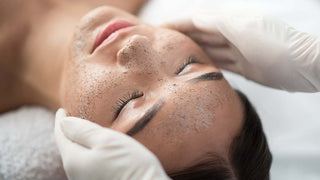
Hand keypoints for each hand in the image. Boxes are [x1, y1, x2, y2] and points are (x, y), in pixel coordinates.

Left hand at [54, 108, 169, 179]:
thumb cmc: (129, 165)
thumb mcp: (107, 140)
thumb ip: (83, 131)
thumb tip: (64, 122)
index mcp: (73, 160)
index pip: (61, 136)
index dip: (61, 121)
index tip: (62, 110)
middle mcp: (75, 174)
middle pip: (67, 148)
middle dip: (69, 132)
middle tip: (72, 118)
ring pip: (77, 157)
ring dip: (79, 143)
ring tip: (85, 131)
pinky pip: (87, 165)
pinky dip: (88, 153)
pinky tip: (97, 149)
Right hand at [163, 12, 319, 91]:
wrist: (302, 65)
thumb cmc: (274, 44)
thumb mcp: (242, 29)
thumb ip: (217, 23)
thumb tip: (194, 19)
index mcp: (230, 21)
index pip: (197, 20)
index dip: (177, 23)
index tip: (158, 28)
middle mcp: (232, 34)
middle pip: (201, 34)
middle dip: (181, 36)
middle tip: (160, 44)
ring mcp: (238, 51)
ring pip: (209, 49)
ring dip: (191, 51)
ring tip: (172, 57)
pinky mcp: (244, 67)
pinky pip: (220, 64)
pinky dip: (207, 64)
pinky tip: (195, 68)